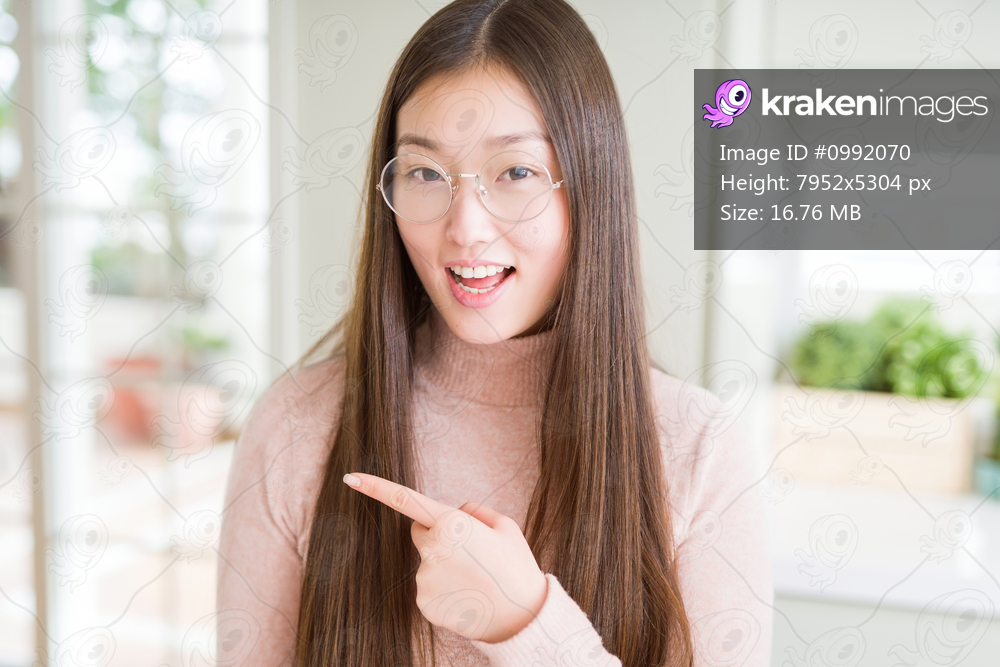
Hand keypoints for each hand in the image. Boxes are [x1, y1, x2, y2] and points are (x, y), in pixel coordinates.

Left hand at [342, 472, 547, 642]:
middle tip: (470, 550)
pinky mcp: (422, 602)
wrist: (522, 617)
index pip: (404, 499)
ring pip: (428, 561)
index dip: (375, 487)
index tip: (350, 478)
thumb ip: (474, 512)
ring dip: (445, 564)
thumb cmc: (515, 566)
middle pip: (420, 531)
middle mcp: (431, 549)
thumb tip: (455, 513)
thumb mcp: (504, 526)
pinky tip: (466, 594)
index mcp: (451, 523)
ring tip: (475, 577)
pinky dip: (444, 588)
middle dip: (438, 534)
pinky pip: (429, 586)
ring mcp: (424, 578)